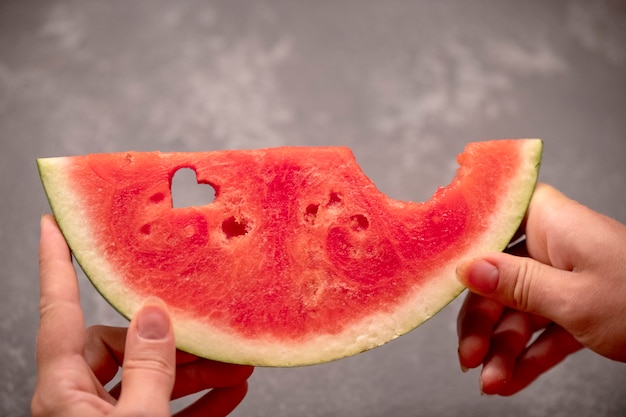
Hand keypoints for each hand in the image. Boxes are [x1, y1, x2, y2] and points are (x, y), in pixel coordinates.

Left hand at [32, 214, 253, 415]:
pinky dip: (196, 401)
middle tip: (211, 338)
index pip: (60, 311)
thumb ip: (148, 369)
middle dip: (173, 342)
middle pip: (121, 345)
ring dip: (195, 373)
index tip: (56, 225)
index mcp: (63, 390)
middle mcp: (76, 400)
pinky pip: (163, 409)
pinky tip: (227, 393)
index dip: (57, 263)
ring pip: (149, 378)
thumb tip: (155, 317)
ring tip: (234, 367)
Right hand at [456, 183, 625, 394]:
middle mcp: (551, 245)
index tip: (434, 276)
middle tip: (469, 358)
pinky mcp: (576, 306)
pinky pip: (540, 329)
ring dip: (502, 348)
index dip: (460, 248)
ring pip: (516, 309)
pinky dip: (526, 355)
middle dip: (482, 324)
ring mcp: (563, 276)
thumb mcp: (572, 298)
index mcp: (549, 222)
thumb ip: (514, 283)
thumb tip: (467, 269)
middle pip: (496, 278)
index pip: (489, 221)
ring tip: (491, 382)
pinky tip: (509, 380)